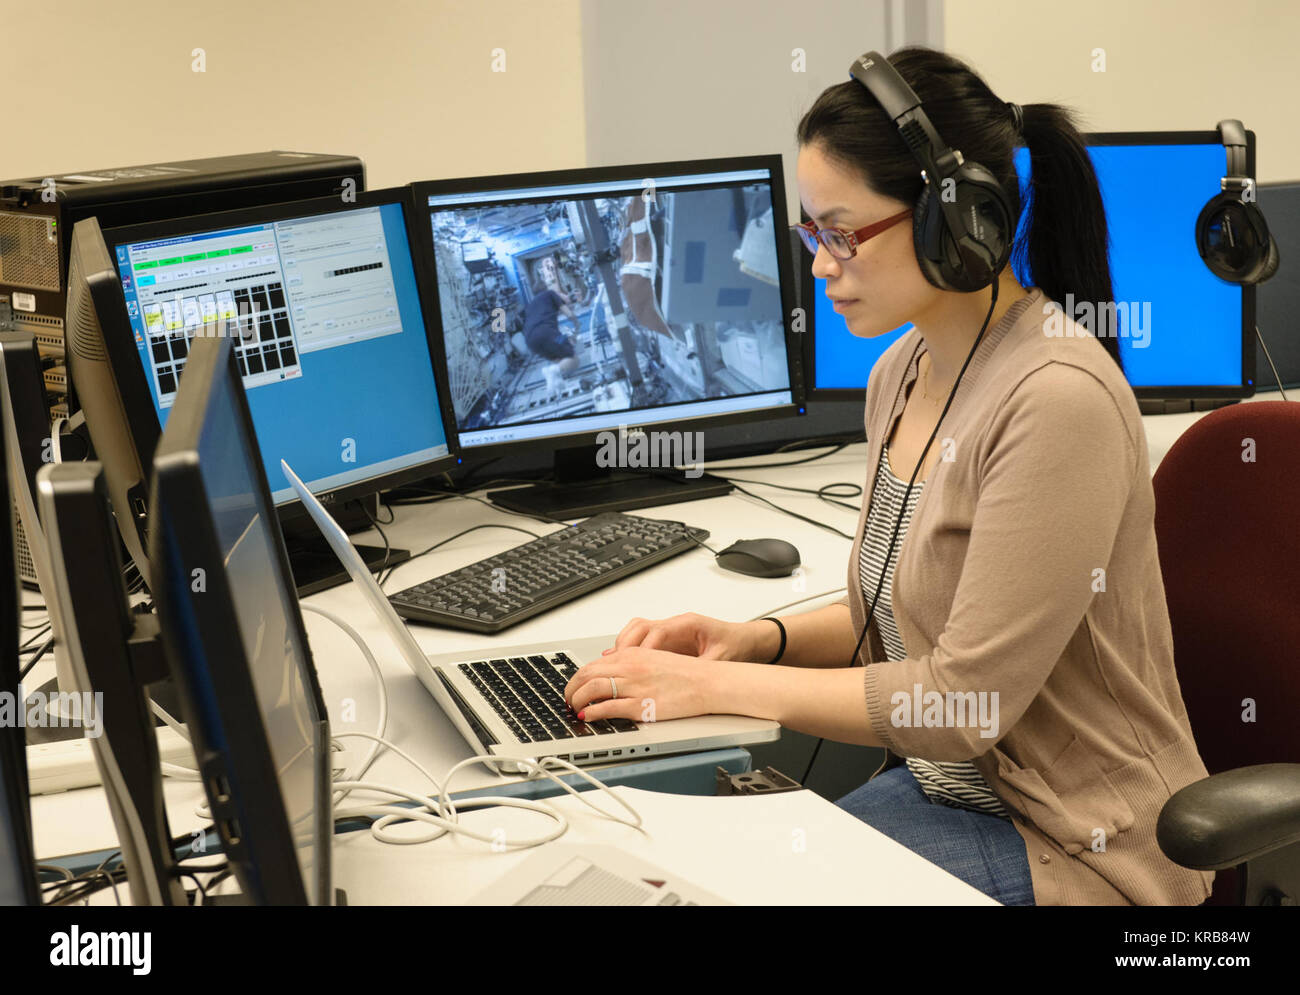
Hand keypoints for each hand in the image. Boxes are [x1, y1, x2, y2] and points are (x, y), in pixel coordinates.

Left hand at [563, 647, 720, 723]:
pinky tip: (588, 716)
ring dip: (577, 700)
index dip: (578, 677)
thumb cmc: (686, 673)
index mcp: (632, 654)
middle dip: (571, 688)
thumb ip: (631, 664)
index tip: (574, 686)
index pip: (593, 664)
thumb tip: (611, 673)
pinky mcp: (641, 705)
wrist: (707, 682)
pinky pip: (607, 708)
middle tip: (567, 699)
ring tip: (574, 709)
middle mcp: (629, 667)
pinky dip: (592, 712)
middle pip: (586, 674)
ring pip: (591, 690)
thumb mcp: (653, 659)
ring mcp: (634, 686)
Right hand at [608, 612, 776, 662]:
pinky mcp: (669, 640)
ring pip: (638, 630)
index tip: (635, 664)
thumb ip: (702, 667)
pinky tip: (622, 664)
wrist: (748, 641)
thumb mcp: (722, 659)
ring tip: (612, 663)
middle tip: (614, 663)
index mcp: (689, 624)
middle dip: (625, 644)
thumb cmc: (737, 645)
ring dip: (624, 645)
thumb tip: (687, 681)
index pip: (659, 631)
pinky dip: (630, 649)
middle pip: (641, 626)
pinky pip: (642, 640)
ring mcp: (671, 631)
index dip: (644, 648)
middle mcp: (676, 624)